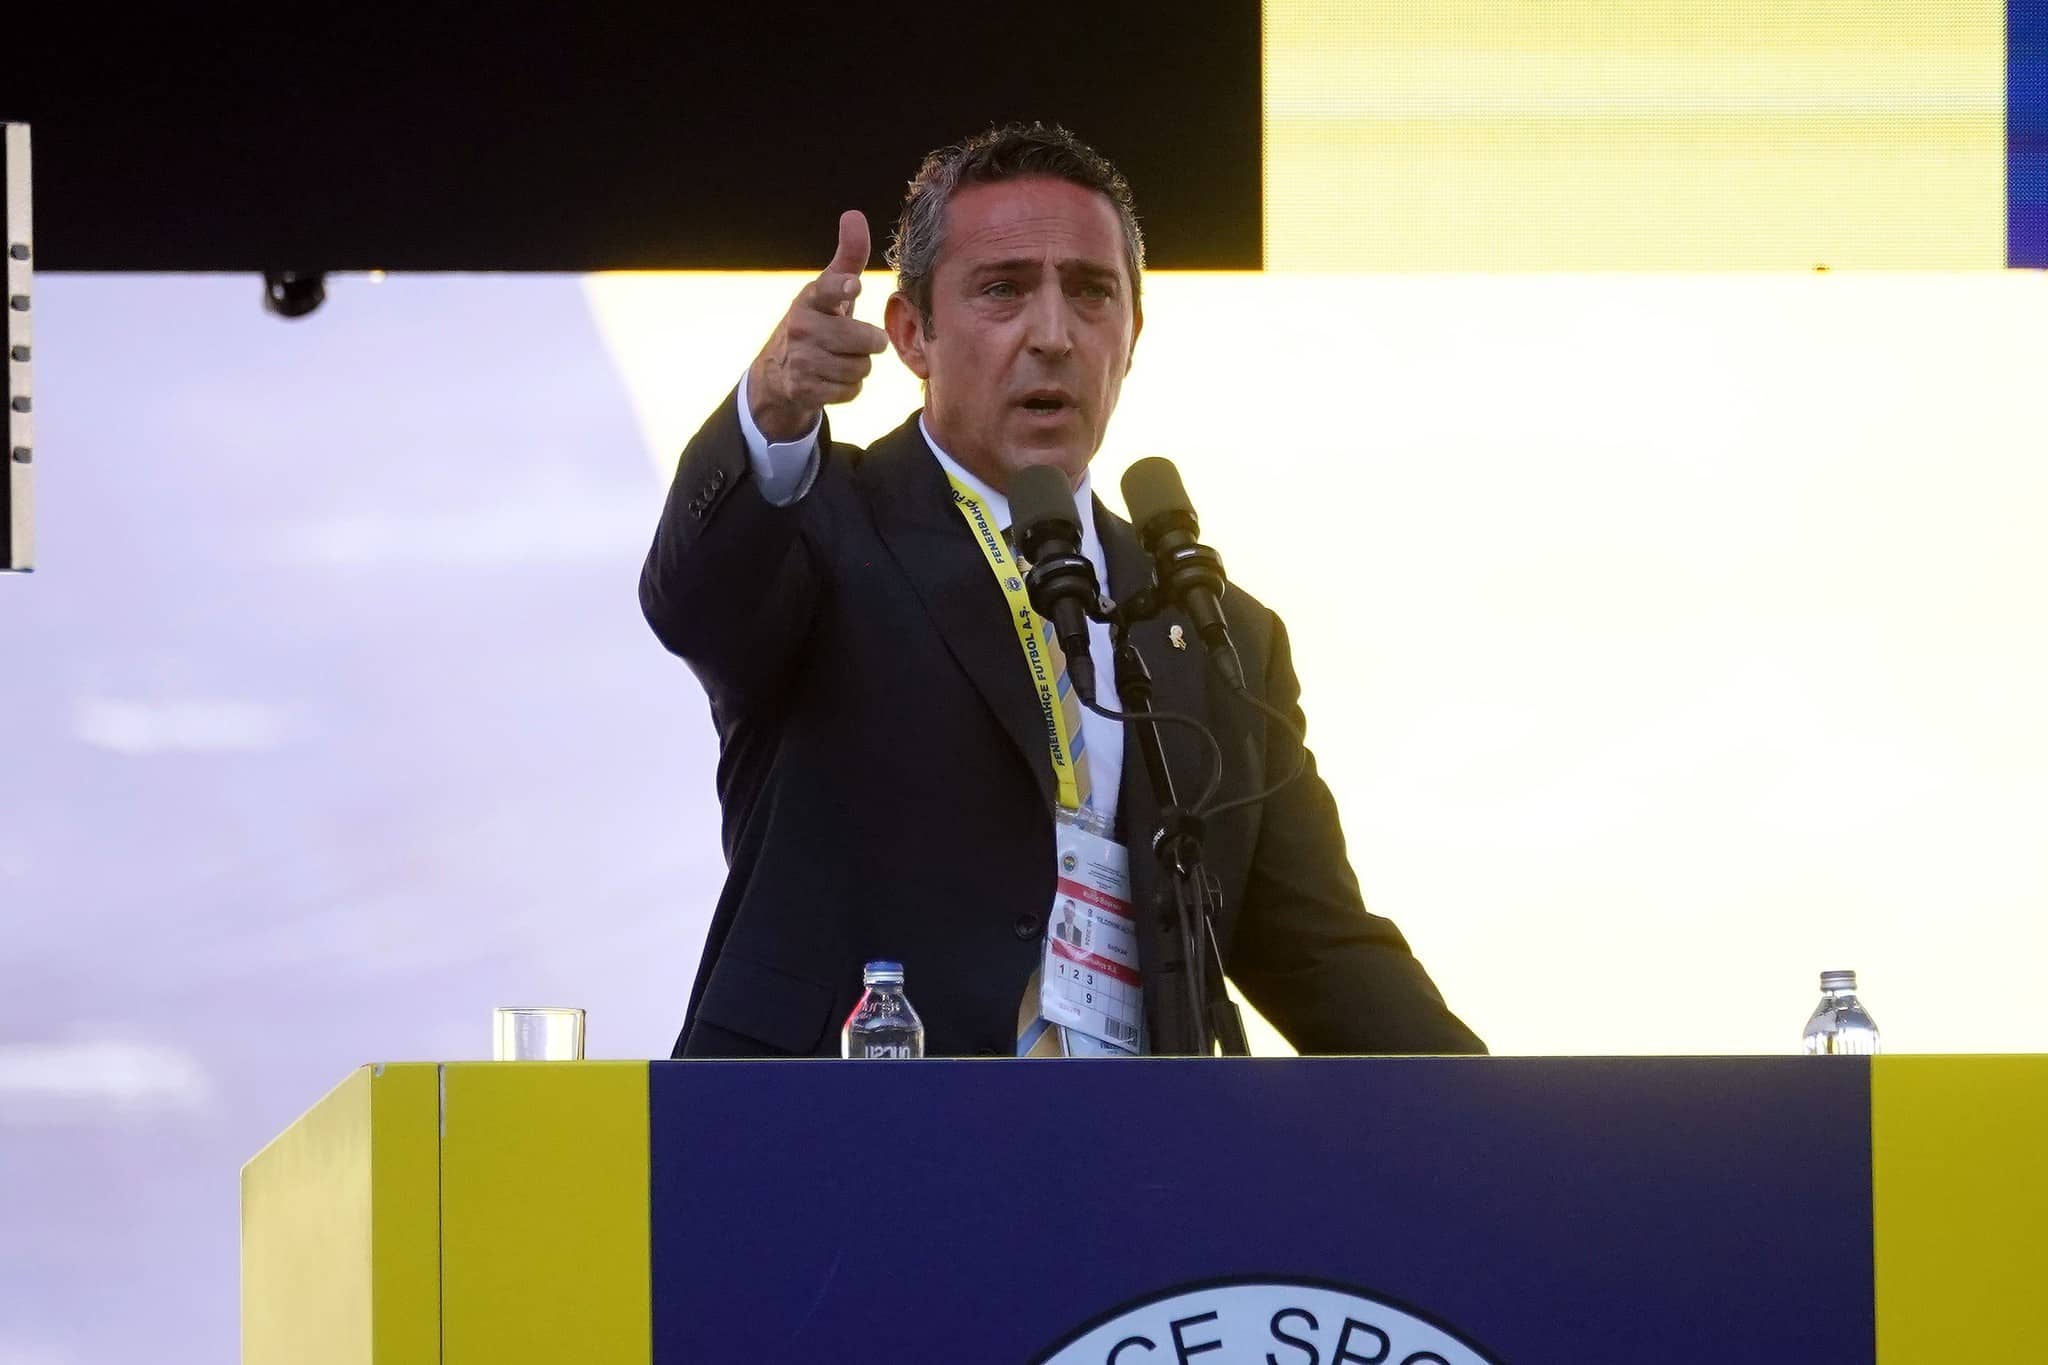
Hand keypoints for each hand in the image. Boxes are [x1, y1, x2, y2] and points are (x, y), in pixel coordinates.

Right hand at [747, 210, 890, 440]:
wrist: (778, 370)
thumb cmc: (819, 320)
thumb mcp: (829, 288)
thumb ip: (849, 255)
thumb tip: (854, 214)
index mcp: (811, 298)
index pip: (829, 289)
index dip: (843, 288)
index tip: (855, 286)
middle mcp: (802, 327)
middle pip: (865, 341)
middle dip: (870, 343)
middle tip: (858, 340)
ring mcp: (800, 360)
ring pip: (861, 368)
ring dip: (859, 367)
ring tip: (841, 359)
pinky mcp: (803, 389)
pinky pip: (851, 391)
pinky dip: (849, 388)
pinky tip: (833, 378)